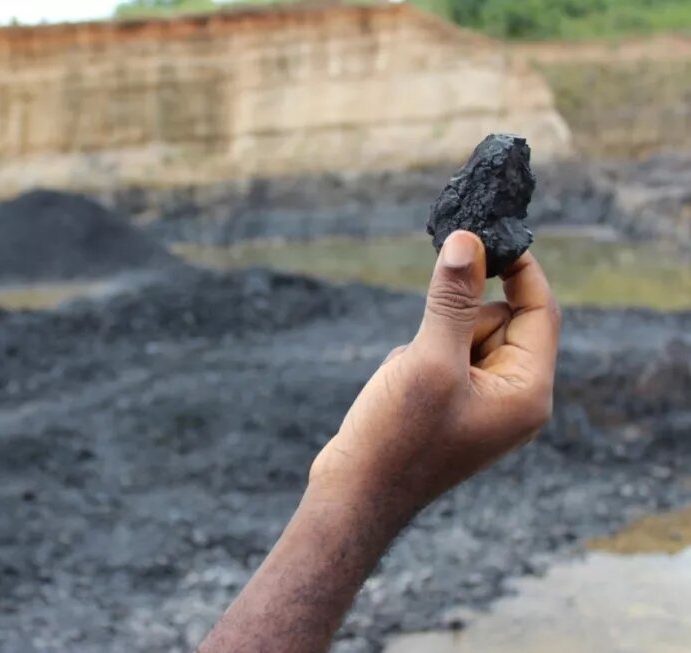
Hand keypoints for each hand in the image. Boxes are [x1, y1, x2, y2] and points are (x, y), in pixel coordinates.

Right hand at [310, 230, 560, 510]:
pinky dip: (418, 359)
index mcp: (527, 392)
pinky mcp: (452, 406)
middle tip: (428, 351)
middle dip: (457, 320)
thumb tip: (468, 241)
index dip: (519, 270)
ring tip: (409, 380)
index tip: (487, 235)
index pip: (540, 312)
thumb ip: (453, 299)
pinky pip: (443, 356)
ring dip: (431, 341)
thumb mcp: (429, 359)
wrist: (355, 494)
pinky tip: (400, 393)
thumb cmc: (397, 437)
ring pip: (464, 335)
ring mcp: (482, 404)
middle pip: (499, 321)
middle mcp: (514, 398)